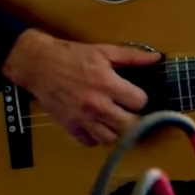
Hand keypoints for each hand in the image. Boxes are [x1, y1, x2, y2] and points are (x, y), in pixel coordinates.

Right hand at [0, 28, 158, 145]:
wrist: (38, 65)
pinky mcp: (70, 127)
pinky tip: (98, 125)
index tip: (135, 96)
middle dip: (134, 118)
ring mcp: (82, 118)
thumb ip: (132, 56)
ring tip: (115, 119)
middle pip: (129, 125)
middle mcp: (96, 104)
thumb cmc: (71, 56)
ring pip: (111, 138)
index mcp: (106, 84)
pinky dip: (97, 137)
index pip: (139, 102)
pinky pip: (90, 143)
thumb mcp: (104, 51)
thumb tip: (156, 59)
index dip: (140, 98)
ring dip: (116, 130)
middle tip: (130, 112)